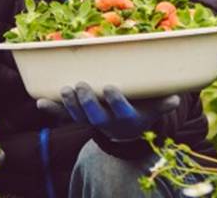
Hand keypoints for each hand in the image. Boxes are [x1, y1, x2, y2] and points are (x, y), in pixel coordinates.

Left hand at [37, 82, 178, 141]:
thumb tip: (176, 98)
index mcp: (126, 119)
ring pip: (77, 117)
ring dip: (69, 104)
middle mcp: (106, 122)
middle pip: (95, 116)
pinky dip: (51, 110)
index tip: (110, 87)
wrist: (124, 131)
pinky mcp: (78, 118)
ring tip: (65, 89)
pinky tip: (39, 102)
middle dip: (87, 101)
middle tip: (82, 85)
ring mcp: (90, 120)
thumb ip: (163, 103)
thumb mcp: (153, 109)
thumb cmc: (141, 111)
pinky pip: (63, 116)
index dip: (115, 101)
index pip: (121, 112)